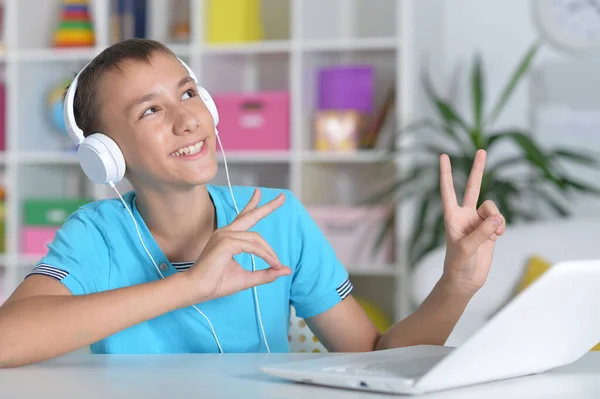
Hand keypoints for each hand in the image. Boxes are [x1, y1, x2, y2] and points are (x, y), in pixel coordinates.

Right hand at [184, 188, 290, 304]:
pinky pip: (252, 246)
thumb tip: (286, 270)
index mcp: (228, 237)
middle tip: (282, 197)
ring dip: (270, 253)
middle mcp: (226, 232)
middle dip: (268, 207)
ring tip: (277, 265)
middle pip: (250, 215)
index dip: (253, 204)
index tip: (259, 192)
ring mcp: (224, 236)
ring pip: (256, 239)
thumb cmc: (216, 283)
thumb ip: (266, 273)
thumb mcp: (247, 278)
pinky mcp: (225, 243)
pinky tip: (271, 263)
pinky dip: (264, 255)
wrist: (197, 290)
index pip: (243, 217)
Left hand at [439, 149, 504, 296]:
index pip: (448, 190)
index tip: (443, 156)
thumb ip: (482, 231)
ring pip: (492, 207)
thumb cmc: (457, 265)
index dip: (445, 173)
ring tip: (495, 232)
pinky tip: (498, 236)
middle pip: (472, 187)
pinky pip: (499, 220)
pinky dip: (501, 226)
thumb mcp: (466, 248)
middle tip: (481, 150)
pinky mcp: (490, 231)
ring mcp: (478, 222)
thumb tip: (497, 219)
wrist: (465, 280)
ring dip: (496, 217)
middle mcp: (465, 215)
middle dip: (478, 170)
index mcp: (452, 216)